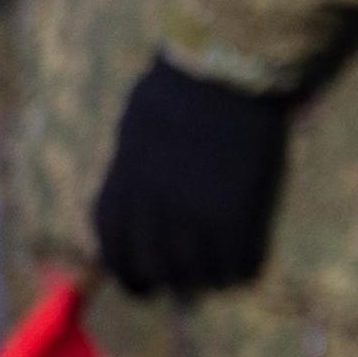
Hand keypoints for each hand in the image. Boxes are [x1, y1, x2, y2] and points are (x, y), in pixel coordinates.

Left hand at [94, 59, 296, 297]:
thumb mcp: (137, 127)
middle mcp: (153, 207)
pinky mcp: (238, 212)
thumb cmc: (180, 86)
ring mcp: (196, 212)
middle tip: (181, 287)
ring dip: (204, 281)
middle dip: (166, 282)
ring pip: (195, 272)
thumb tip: (135, 202)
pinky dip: (240, 270)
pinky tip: (244, 267)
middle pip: (155, 266)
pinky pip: (238, 260)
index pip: (113, 246)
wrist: (228, 69)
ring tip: (215, 278)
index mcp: (124, 184)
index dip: (126, 272)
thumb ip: (133, 170)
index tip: (141, 282)